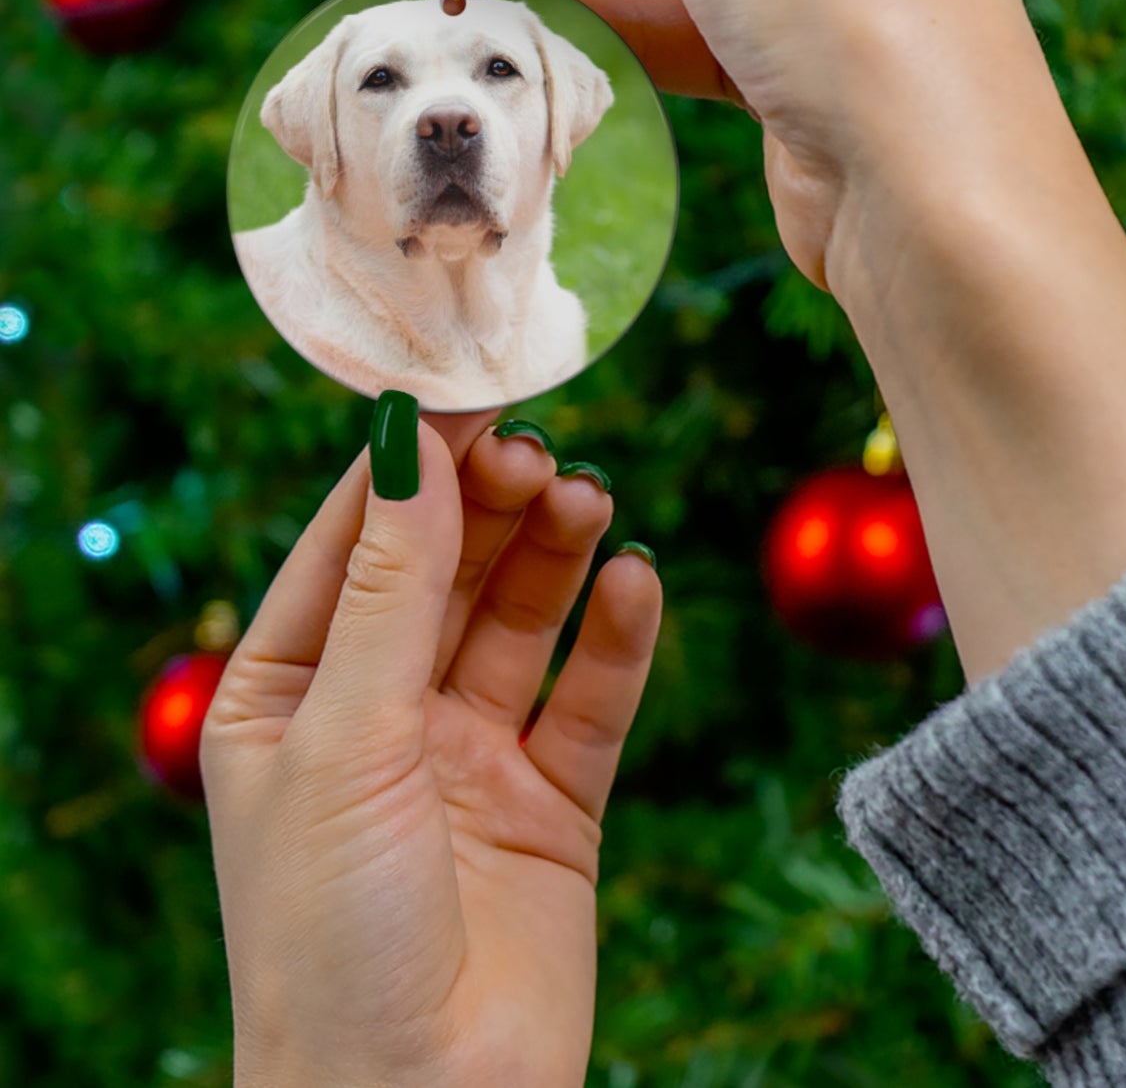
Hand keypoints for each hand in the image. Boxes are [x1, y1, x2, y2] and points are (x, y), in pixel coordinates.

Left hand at [201, 408, 661, 1087]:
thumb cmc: (330, 935)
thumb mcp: (344, 738)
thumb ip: (389, 589)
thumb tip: (408, 442)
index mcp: (289, 695)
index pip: (353, 545)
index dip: (410, 467)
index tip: (470, 392)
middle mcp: (380, 716)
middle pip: (447, 571)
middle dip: (491, 506)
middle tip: (542, 453)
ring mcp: (469, 757)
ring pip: (521, 621)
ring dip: (556, 555)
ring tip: (590, 501)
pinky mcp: (552, 802)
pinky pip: (590, 698)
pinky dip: (617, 638)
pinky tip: (635, 582)